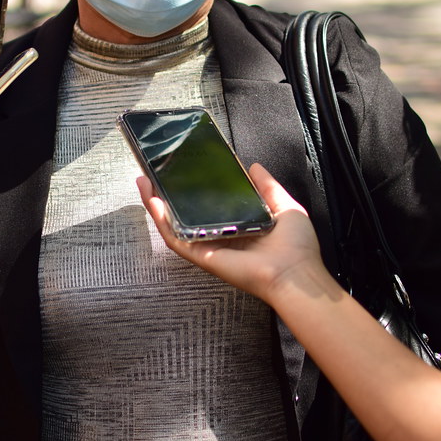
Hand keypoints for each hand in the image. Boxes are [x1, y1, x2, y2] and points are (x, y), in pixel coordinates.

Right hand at [136, 162, 324, 302]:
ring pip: (173, 226)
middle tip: (153, 175)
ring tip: (144, 183)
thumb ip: (268, 187)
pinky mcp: (202, 256)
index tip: (182, 172)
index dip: (191, 191)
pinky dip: (161, 221)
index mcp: (237, 227)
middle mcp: (218, 237)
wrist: (296, 273)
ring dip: (155, 205)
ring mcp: (208, 247)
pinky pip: (176, 238)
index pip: (207, 207)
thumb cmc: (296, 248)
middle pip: (183, 216)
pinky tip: (152, 201)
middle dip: (165, 196)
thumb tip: (254, 167)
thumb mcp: (284, 206)